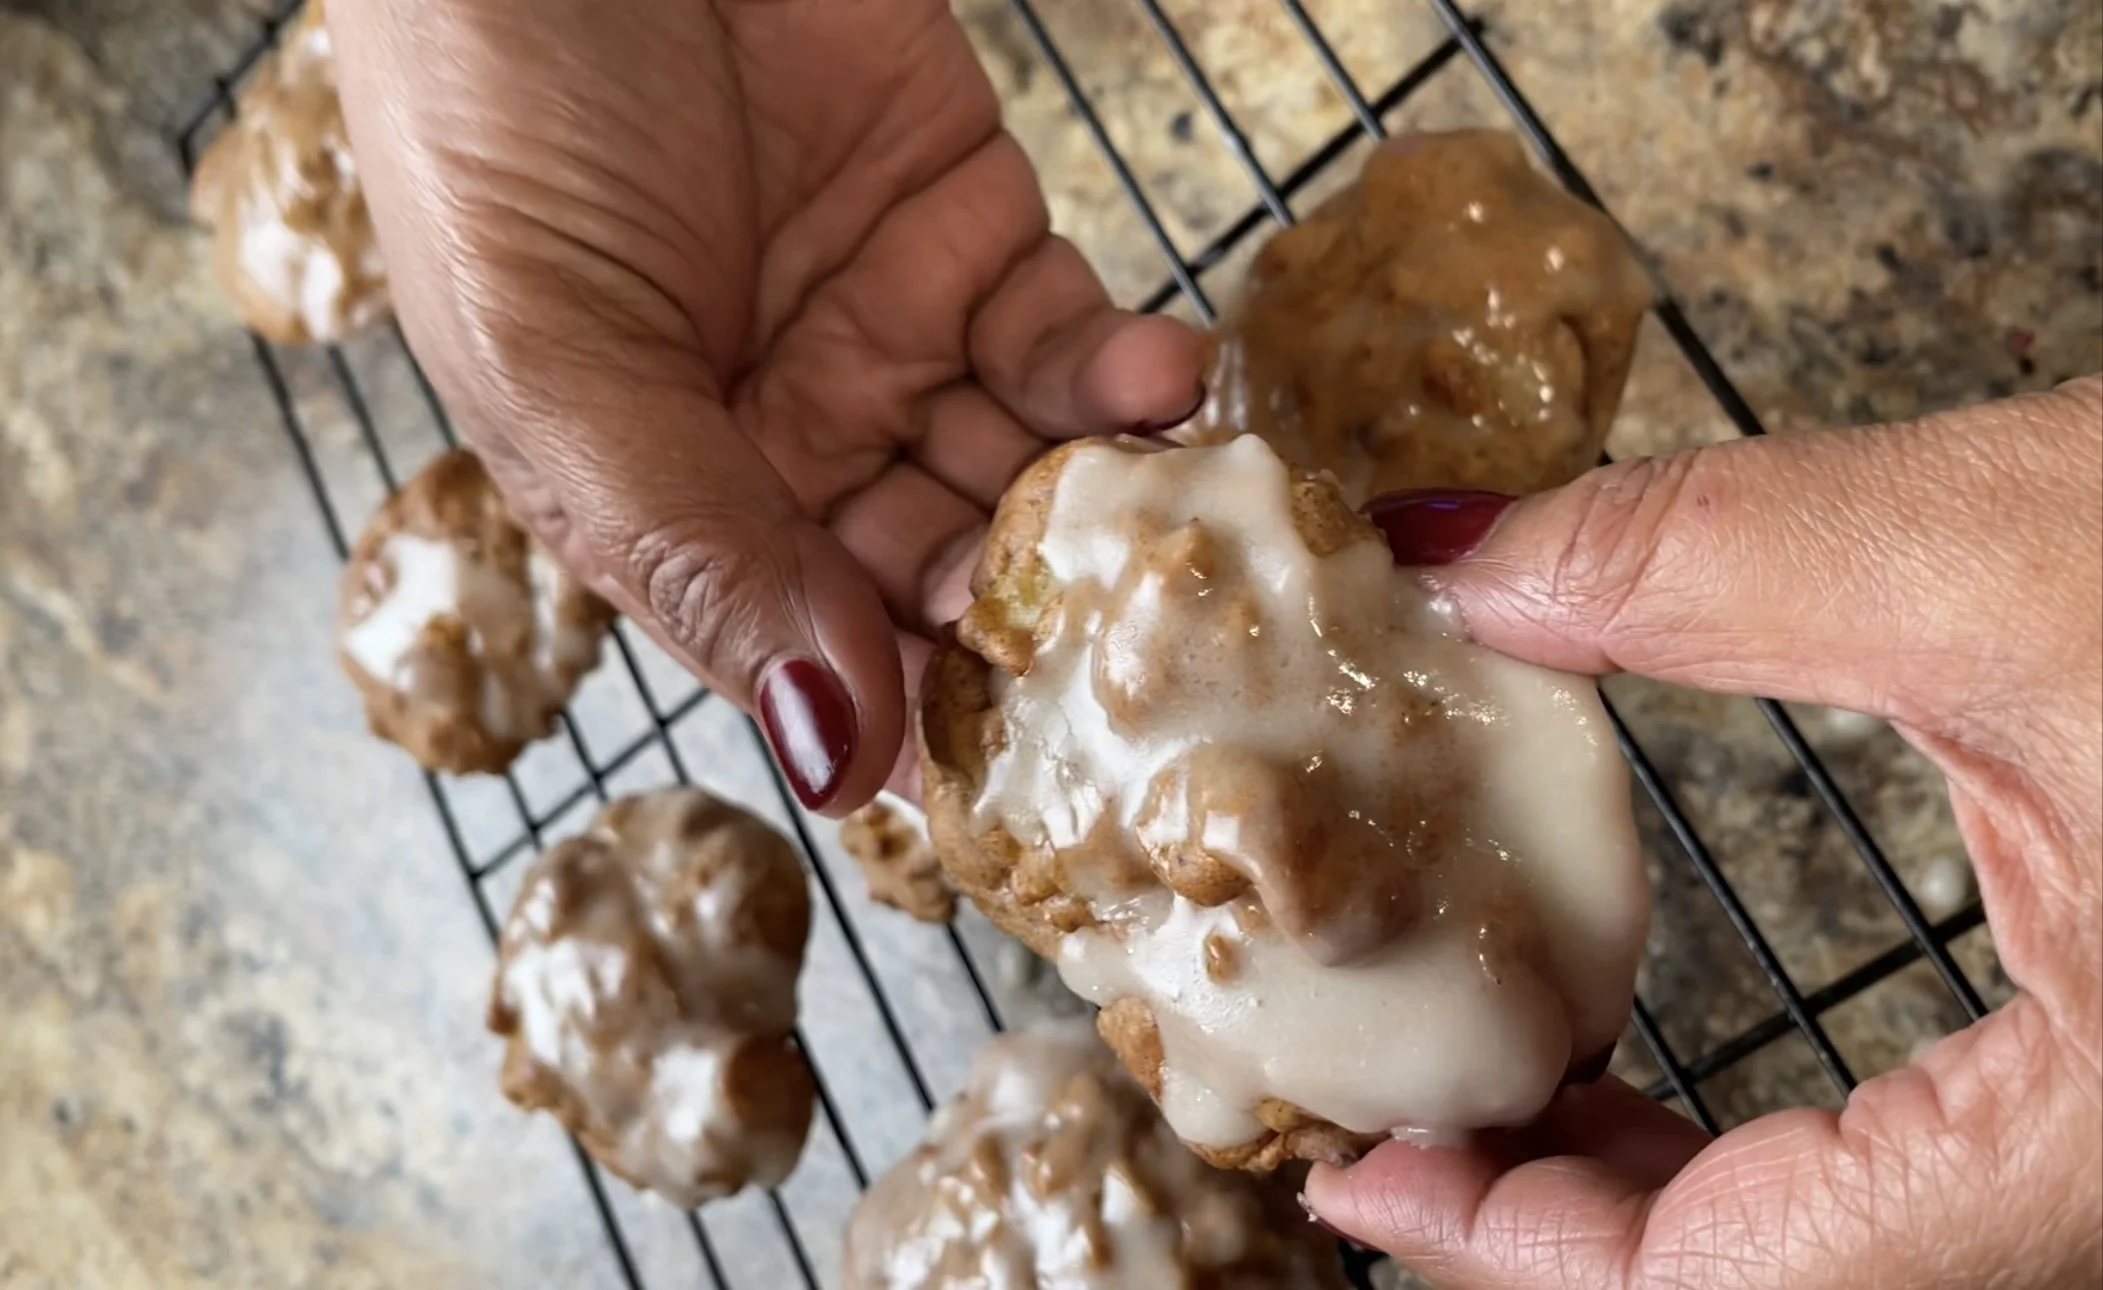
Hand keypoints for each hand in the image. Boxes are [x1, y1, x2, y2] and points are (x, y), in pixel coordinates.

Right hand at [328, 0, 1203, 809]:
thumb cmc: (500, 123)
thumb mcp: (560, 362)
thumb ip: (700, 554)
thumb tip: (830, 759)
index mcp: (668, 501)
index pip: (809, 652)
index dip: (911, 712)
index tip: (1019, 765)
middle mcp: (789, 439)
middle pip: (940, 576)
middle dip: (1029, 611)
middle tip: (1123, 637)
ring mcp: (890, 333)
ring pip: (1024, 467)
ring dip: (1096, 502)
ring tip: (1159, 509)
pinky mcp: (972, 222)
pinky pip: (1067, 336)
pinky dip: (1121, 373)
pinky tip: (1157, 384)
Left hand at [1316, 376, 2102, 1287]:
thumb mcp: (2028, 551)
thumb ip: (1715, 562)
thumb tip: (1469, 560)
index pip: (1740, 1286)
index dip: (1518, 1250)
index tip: (1367, 1177)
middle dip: (1577, 1232)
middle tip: (1419, 1133)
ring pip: (1866, 1257)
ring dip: (1678, 1205)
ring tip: (1527, 1101)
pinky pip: (1942, 1194)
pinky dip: (1790, 1159)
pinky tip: (1696, 1081)